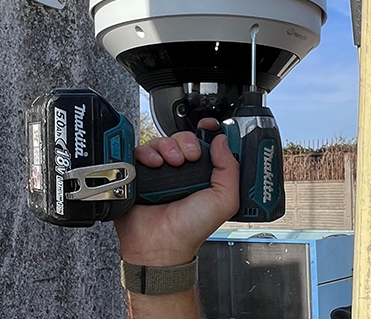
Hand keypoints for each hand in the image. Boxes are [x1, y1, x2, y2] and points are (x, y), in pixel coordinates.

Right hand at [114, 119, 239, 265]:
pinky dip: (148, 154)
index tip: (208, 128)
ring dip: (169, 148)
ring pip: (162, 141)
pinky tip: (155, 166)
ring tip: (171, 164)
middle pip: (183, 138)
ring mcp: (161, 171)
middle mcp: (183, 171)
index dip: (208, 132)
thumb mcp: (224, 200)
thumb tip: (223, 141)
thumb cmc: (191, 228)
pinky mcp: (141, 173)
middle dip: (187, 142)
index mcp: (204, 175)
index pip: (206, 143)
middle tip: (189, 157)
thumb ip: (230, 169)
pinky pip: (141, 150)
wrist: (160, 243)